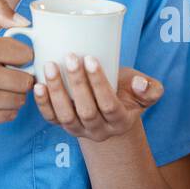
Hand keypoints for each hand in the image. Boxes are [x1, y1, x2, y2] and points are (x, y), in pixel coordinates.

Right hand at [0, 0, 35, 131]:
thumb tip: (25, 21)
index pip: (26, 54)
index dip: (20, 57)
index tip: (9, 59)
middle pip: (25, 80)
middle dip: (19, 78)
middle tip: (4, 76)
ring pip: (20, 100)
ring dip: (13, 95)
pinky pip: (10, 115)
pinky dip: (5, 110)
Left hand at [33, 54, 163, 141]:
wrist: (111, 109)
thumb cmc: (126, 92)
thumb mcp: (145, 91)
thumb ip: (151, 88)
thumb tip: (140, 84)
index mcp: (120, 121)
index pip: (109, 105)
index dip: (99, 83)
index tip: (90, 59)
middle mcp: (99, 131)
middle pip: (86, 111)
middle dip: (77, 83)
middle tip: (69, 57)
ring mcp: (79, 131)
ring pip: (66, 116)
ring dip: (56, 91)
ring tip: (50, 66)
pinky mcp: (63, 127)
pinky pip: (51, 119)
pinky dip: (42, 103)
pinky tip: (38, 85)